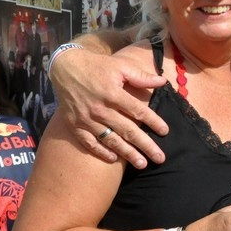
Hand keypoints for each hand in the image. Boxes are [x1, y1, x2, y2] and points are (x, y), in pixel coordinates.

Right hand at [49, 48, 167, 167]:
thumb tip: (163, 82)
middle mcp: (100, 109)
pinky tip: (114, 160)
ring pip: (111, 140)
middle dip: (145, 145)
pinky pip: (89, 142)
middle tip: (160, 158)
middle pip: (128, 130)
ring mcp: (86, 119)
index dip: (153, 122)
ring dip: (127, 153)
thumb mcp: (121, 66)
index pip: (138, 111)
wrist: (65, 67)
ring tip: (142, 164)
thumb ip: (141, 76)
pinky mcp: (75, 125)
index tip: (165, 132)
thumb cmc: (98, 66)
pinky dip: (101, 152)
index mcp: (113, 93)